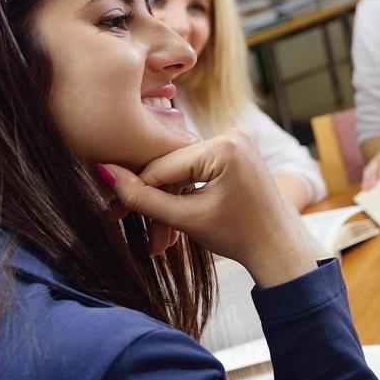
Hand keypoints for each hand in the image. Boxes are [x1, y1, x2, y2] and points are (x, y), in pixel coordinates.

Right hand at [95, 130, 317, 286]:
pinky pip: (195, 168)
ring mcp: (234, 140)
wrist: (277, 246)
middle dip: (150, 198)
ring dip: (165, 200)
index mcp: (223, 145)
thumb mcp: (186, 218)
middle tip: (117, 220)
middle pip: (171, 165)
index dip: (134, 190)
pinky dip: (182, 192)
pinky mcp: (233, 150)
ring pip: (180, 169)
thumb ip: (143, 198)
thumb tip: (103, 171)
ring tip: (152, 235)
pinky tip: (167, 217)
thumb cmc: (238, 236)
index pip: (161, 166)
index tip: (110, 211)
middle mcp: (231, 133)